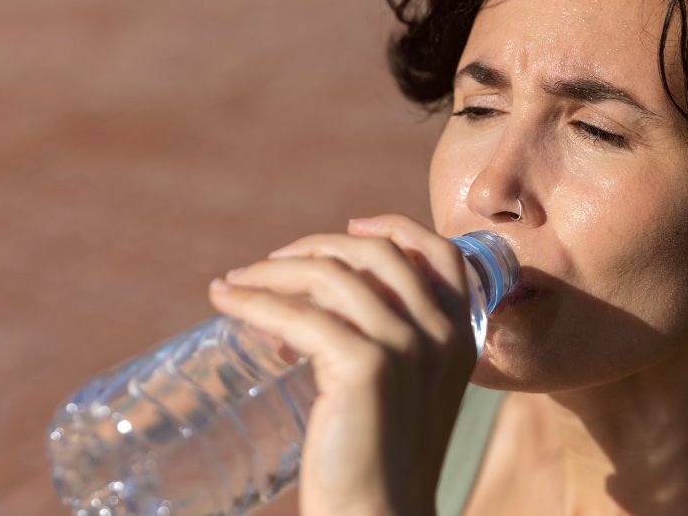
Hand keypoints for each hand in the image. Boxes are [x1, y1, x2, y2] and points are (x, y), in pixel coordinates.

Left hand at [208, 215, 477, 515]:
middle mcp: (440, 333)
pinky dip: (254, 302)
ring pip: (331, 276)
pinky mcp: (366, 367)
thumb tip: (323, 302)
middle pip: (376, 253)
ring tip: (236, 284)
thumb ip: (392, 344)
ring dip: (273, 271)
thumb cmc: (382, 461)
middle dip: (316, 247)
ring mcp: (406, 347)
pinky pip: (298, 315)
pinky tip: (227, 303)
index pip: (440, 252)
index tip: (350, 226)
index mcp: (460, 335)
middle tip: (270, 265)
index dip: (395, 227)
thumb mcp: (406, 390)